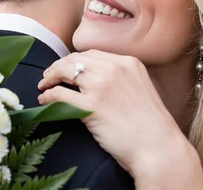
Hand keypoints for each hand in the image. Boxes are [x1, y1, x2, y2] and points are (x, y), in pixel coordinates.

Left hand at [37, 50, 202, 188]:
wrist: (159, 147)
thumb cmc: (150, 125)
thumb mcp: (140, 88)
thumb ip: (121, 79)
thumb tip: (93, 79)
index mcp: (128, 62)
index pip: (92, 55)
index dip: (73, 61)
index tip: (63, 68)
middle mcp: (114, 69)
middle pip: (76, 60)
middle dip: (58, 67)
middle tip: (47, 77)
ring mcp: (102, 86)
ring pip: (65, 72)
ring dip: (50, 79)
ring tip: (43, 86)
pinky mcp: (92, 106)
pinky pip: (61, 94)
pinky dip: (49, 95)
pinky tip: (45, 100)